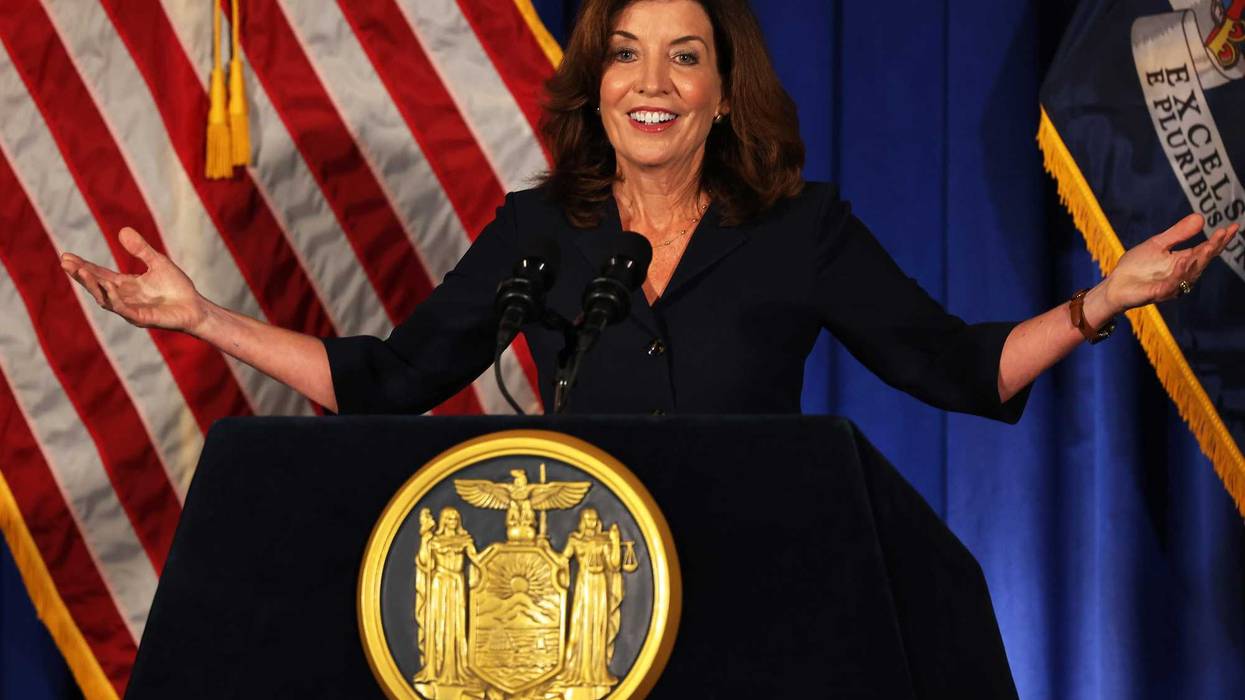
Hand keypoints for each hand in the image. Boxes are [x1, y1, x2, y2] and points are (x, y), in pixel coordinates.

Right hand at [60, 227, 207, 333]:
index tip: (66, 256)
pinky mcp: (141, 318)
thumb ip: (141, 249)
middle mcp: (123, 297)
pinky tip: (108, 286)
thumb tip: (123, 230)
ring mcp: (130, 309)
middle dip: (81, 275)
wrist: (196, 307)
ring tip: (81, 271)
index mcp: (125, 285)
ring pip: (105, 299)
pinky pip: (123, 309)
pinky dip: (114, 299)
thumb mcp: (158, 262)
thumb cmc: (177, 287)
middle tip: (66, 262)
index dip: (83, 266)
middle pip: (96, 286)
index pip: (99, 274)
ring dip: (92, 285)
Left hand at [1103, 213, 1239, 312]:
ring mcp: (1171, 285)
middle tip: (1223, 233)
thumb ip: (1178, 233)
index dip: (1220, 240)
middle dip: (1214, 247)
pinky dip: (1178, 273)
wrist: (1115, 284)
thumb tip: (1201, 217)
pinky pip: (1171, 285)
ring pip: (1190, 273)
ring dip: (1199, 260)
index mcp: (1183, 261)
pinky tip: (1183, 261)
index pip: (1206, 250)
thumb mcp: (1158, 244)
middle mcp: (1182, 275)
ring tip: (1208, 246)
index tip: (1234, 227)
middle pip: (1202, 261)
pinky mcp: (1157, 293)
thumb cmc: (1136, 266)